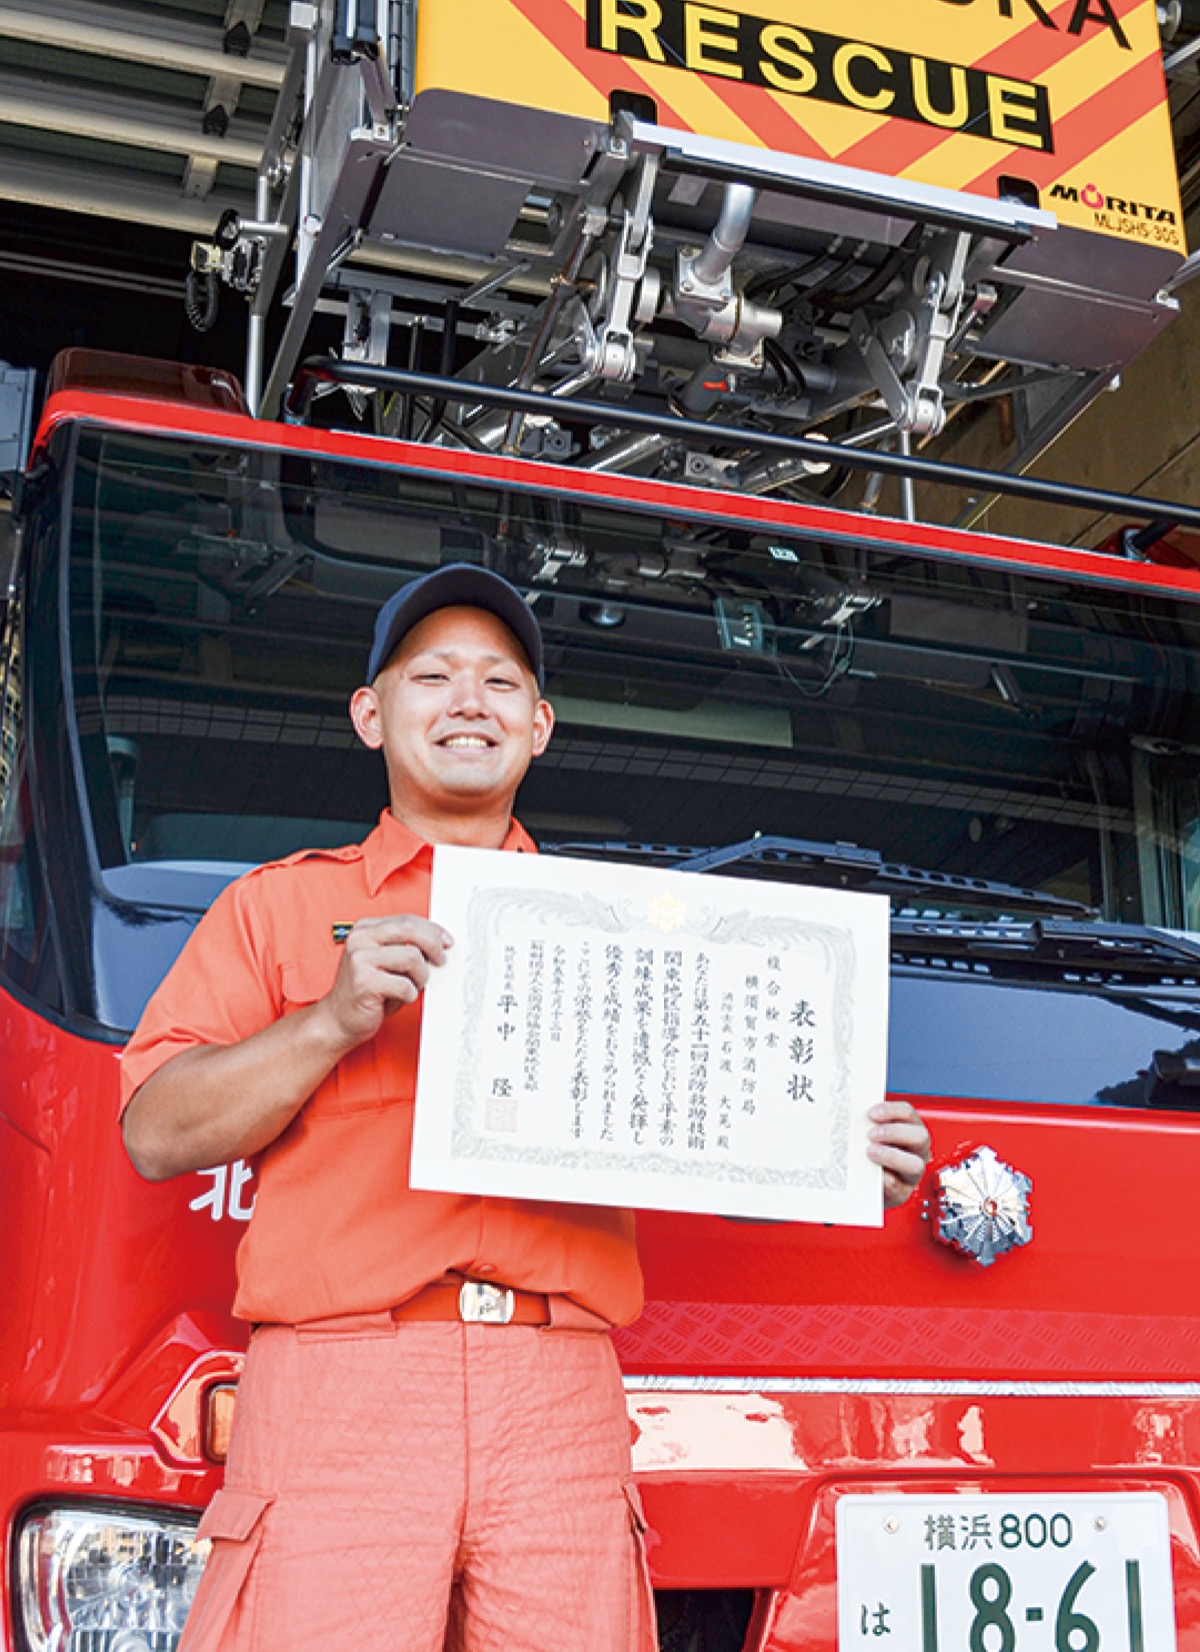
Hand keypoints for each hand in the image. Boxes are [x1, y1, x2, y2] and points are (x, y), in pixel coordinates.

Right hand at [314, 914, 452, 1051]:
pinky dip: (410, 994)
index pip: (407, 920)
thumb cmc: (367, 992)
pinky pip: (405, 984)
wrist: (338, 1019)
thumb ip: (405, 946)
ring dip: (421, 976)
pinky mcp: (364, 982)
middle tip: (441, 960)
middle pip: (410, 929)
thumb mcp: (386, 961)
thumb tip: (439, 942)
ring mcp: (359, 959)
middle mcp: (360, 940)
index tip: (446, 941)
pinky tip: (401, 997)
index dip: (432, 930)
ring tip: (413, 985)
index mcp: (365, 929)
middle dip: (433, 945)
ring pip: (412, 957)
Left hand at [869, 1099, 930, 1208]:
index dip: (892, 1111)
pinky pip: (897, 1186)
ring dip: (892, 1156)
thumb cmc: (869, 1153)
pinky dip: (883, 1178)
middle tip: (872, 1135)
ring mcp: (912, 1173)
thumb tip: (853, 1114)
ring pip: (915, 1164)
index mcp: (910, 1130)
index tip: (872, 1113)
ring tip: (871, 1153)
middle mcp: (917, 1151)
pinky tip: (871, 1172)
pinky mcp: (902, 1192)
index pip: (909, 1113)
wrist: (863, 1184)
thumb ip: (868, 1125)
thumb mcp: (872, 1135)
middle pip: (920, 1136)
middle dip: (895, 1133)